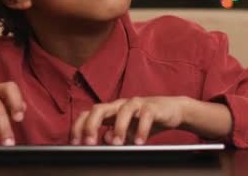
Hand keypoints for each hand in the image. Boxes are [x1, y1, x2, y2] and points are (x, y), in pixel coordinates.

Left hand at [70, 96, 189, 145]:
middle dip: (91, 125)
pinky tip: (139, 141)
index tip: (75, 143)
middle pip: (99, 108)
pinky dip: (141, 128)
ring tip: (116, 143)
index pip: (88, 115)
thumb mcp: (128, 132)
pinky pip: (145, 115)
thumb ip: (115, 136)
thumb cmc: (146, 121)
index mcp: (110, 111)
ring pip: (122, 110)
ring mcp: (136, 104)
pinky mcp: (152, 106)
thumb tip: (104, 140)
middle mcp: (119, 105)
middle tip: (89, 143)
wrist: (173, 110)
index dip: (79, 127)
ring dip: (118, 127)